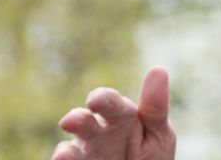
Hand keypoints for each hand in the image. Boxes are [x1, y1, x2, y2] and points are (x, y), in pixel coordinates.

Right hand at [52, 66, 176, 159]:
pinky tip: (61, 158)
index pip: (112, 105)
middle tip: (72, 120)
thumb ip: (155, 109)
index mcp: (121, 117)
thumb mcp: (158, 133)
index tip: (95, 100)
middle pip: (85, 122)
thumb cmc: (151, 154)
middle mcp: (98, 133)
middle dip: (78, 120)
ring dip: (67, 147)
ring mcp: (86, 152)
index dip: (104, 100)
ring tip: (64, 149)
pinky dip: (64, 159)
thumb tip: (158, 69)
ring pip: (72, 146)